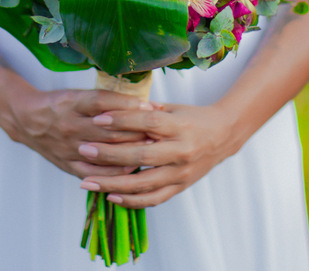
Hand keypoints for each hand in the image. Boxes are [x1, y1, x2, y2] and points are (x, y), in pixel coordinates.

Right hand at [4, 87, 156, 179]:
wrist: (28, 121)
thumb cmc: (60, 104)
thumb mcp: (78, 94)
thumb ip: (106, 100)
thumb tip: (142, 102)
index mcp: (73, 103)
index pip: (104, 102)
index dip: (128, 104)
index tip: (150, 106)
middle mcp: (71, 125)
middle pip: (109, 130)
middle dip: (137, 130)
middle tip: (160, 131)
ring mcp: (69, 147)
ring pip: (105, 152)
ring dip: (130, 151)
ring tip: (152, 150)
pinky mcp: (68, 164)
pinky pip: (95, 172)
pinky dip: (115, 172)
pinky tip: (132, 169)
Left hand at [75, 102, 239, 207]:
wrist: (224, 135)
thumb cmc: (193, 118)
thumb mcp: (173, 107)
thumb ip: (146, 110)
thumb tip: (114, 107)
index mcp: (179, 126)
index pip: (147, 122)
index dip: (121, 121)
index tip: (97, 119)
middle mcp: (181, 151)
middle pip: (142, 156)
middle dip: (110, 155)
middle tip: (84, 150)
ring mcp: (181, 172)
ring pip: (144, 183)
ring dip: (113, 184)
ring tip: (87, 181)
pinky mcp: (181, 187)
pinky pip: (154, 199)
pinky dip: (131, 201)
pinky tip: (111, 196)